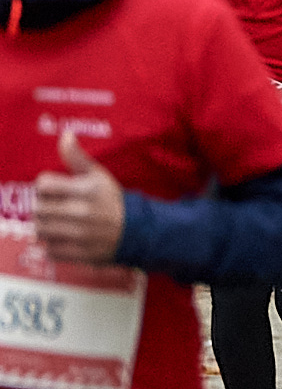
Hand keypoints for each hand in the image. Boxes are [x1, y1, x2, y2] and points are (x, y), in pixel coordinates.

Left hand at [34, 132, 125, 264]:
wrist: (137, 231)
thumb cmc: (111, 200)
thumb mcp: (98, 175)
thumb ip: (77, 157)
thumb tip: (65, 135)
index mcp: (87, 190)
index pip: (43, 185)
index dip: (45, 186)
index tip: (55, 189)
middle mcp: (83, 212)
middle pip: (39, 209)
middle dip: (44, 207)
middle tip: (56, 207)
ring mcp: (81, 235)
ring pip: (41, 230)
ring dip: (46, 227)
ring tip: (58, 223)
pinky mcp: (80, 254)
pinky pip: (50, 251)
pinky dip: (53, 246)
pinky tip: (65, 238)